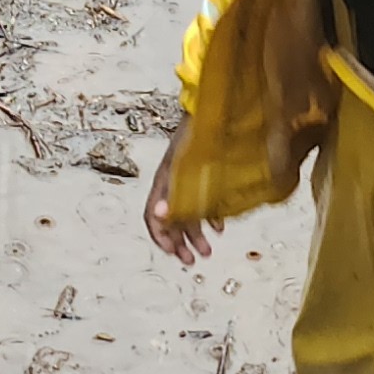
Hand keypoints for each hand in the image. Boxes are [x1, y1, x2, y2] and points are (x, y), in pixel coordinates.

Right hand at [145, 133, 213, 266]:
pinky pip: (202, 203)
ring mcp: (187, 181)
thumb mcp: (187, 169)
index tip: (171, 253)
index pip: (154, 216)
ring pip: (187, 214)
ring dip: (196, 236)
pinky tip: (220, 228)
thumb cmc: (201, 138)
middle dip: (179, 243)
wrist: (216, 112)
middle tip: (191, 261)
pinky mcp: (203, 176)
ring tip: (208, 252)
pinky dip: (210, 218)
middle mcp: (173, 184)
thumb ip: (176, 192)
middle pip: (170, 220)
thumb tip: (160, 215)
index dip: (160, 237)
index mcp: (164, 182)